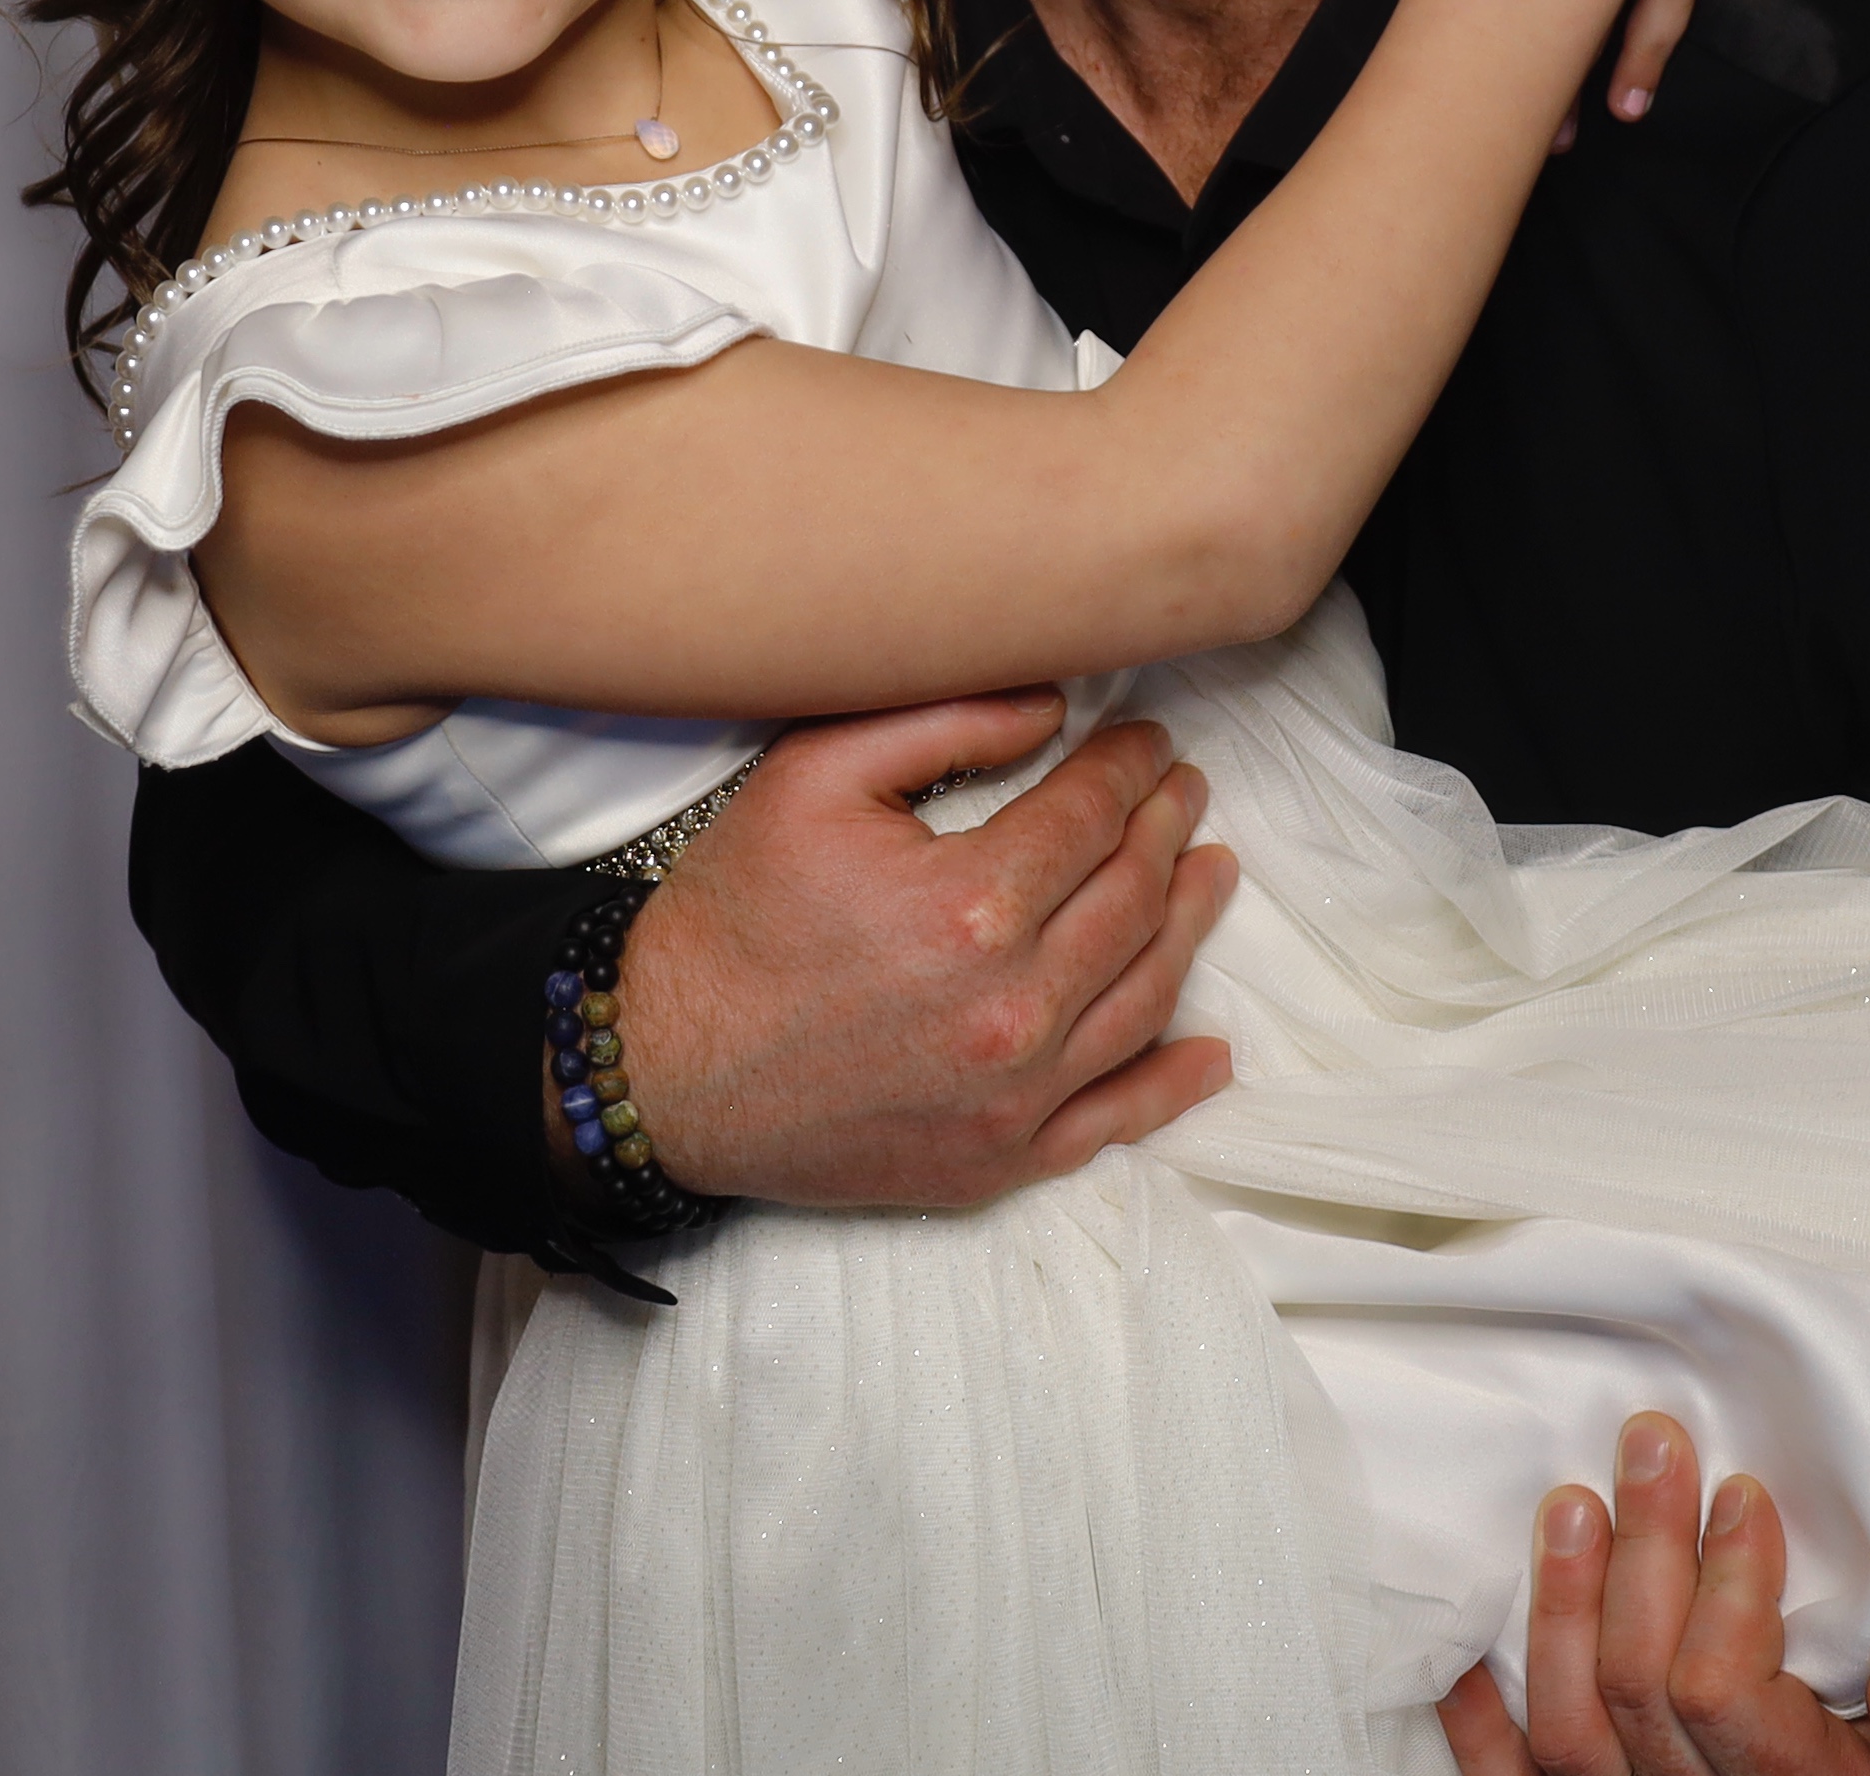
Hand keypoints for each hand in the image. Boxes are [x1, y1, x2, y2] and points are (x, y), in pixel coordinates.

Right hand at [603, 693, 1239, 1204]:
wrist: (659, 1068)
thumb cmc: (730, 916)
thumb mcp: (813, 777)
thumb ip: (943, 723)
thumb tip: (1055, 708)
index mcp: (971, 906)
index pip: (1092, 818)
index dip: (1130, 767)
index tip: (1148, 741)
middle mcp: (1011, 1009)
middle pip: (1131, 901)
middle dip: (1167, 831)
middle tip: (1183, 792)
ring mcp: (1012, 1098)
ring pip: (1143, 999)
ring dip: (1188, 927)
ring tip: (1211, 874)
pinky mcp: (994, 1161)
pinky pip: (1113, 1122)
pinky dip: (1172, 1085)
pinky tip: (1210, 1051)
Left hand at [1432, 1415, 1869, 1775]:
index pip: (1723, 1702)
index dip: (1724, 1591)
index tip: (1742, 1494)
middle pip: (1637, 1698)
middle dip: (1643, 1556)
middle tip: (1652, 1442)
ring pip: (1568, 1738)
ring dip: (1560, 1607)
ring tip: (1572, 1502)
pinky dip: (1484, 1725)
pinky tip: (1471, 1651)